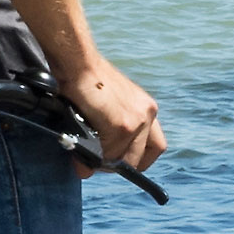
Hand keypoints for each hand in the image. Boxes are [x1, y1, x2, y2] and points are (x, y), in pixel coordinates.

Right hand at [60, 57, 165, 177]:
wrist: (78, 62)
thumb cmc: (86, 80)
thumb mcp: (106, 105)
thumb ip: (106, 134)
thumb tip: (88, 170)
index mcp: (146, 108)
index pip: (155, 147)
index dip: (138, 160)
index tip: (120, 164)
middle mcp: (148, 114)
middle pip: (140, 157)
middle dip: (118, 166)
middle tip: (97, 163)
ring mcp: (137, 121)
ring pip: (123, 159)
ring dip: (104, 162)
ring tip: (87, 156)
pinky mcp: (122, 126)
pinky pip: (109, 154)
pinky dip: (94, 156)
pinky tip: (82, 147)